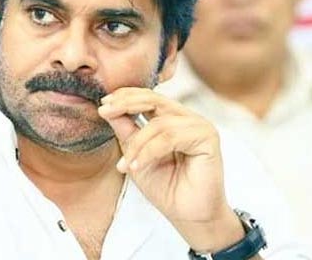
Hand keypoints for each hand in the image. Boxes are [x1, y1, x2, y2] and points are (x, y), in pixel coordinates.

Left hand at [98, 87, 244, 252]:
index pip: (148, 97)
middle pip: (154, 99)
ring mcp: (199, 125)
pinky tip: (137, 166)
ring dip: (137, 145)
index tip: (103, 105)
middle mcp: (187, 118)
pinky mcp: (208, 137)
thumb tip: (106, 108)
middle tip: (105, 111)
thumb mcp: (136, 155)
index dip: (125, 96)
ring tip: (125, 165)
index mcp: (172, 118)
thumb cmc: (166, 187)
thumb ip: (126, 130)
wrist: (188, 216)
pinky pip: (170, 137)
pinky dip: (150, 152)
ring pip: (159, 124)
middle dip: (126, 103)